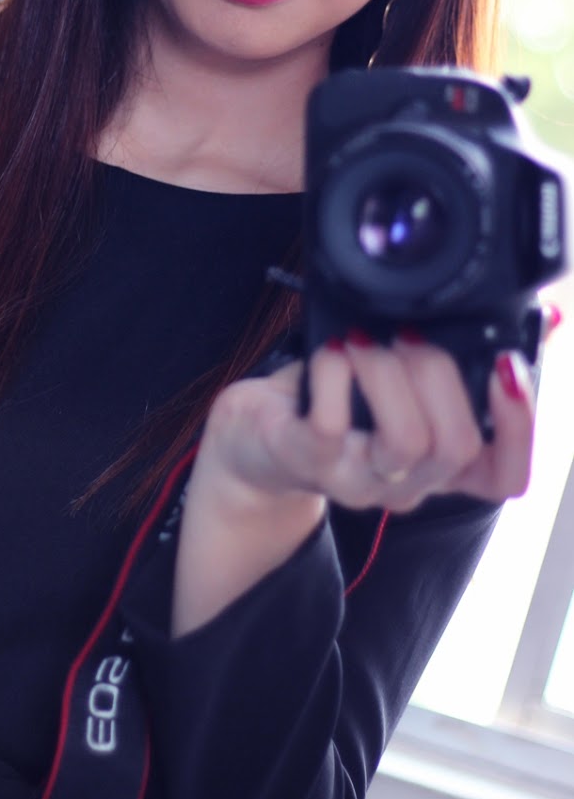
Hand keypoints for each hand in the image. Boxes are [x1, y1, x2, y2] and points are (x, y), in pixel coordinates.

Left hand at [196, 333, 535, 513]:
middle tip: (411, 334)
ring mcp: (356, 481)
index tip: (509, 366)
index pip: (506, 476)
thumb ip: (462, 356)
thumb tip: (544, 316)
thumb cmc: (334, 402)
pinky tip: (333, 349)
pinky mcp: (307, 462)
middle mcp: (405, 482)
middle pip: (458, 446)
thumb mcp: (403, 382)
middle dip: (441, 374)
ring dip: (389, 371)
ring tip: (365, 337)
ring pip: (406, 440)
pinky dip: (336, 372)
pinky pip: (333, 425)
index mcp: (439, 465)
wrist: (254, 439)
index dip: (521, 428)